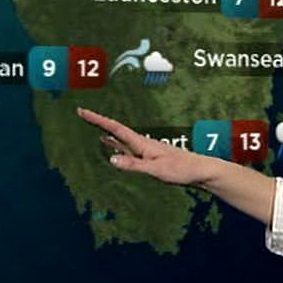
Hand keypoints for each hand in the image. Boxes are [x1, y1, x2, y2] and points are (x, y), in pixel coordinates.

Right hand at [76, 108, 210, 185]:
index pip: (115, 128)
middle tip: (82, 113)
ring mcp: (146, 150)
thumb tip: (111, 159)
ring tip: (92, 126)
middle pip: (115, 130)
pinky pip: (127, 149)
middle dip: (98, 122)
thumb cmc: (181, 170)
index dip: (98, 120)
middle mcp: (142, 143)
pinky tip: (111, 147)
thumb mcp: (156, 170)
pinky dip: (115, 145)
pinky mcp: (150, 158)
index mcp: (142, 143)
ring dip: (105, 132)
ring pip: (120, 139)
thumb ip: (134, 165)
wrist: (201, 171)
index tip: (83, 111)